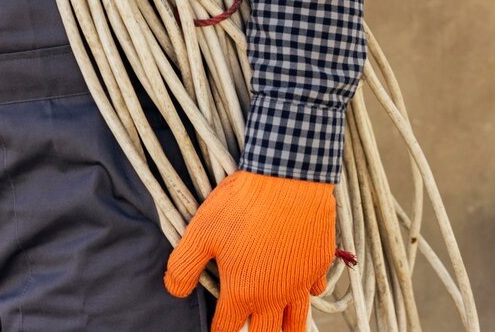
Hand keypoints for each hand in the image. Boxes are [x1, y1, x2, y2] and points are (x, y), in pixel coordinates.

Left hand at [164, 171, 336, 331]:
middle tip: (245, 325)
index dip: (218, 331)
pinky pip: (315, 291)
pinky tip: (299, 286)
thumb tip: (175, 290)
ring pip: (296, 323)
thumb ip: (184, 266)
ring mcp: (300, 282)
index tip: (216, 329)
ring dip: (284, 328)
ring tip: (275, 326)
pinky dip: (306, 294)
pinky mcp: (319, 265)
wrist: (289, 178)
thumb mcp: (201, 232)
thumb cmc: (244, 203)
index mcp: (243, 292)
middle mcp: (274, 295)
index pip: (226, 328)